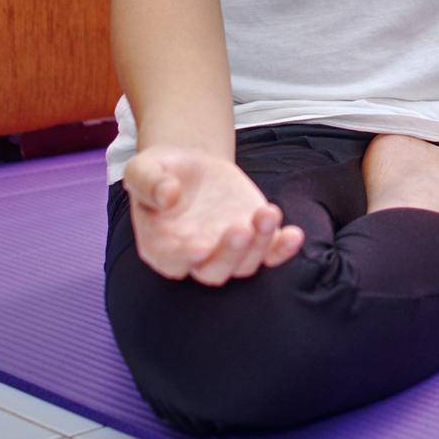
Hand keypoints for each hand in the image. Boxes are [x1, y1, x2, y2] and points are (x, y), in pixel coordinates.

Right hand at [123, 145, 304, 286]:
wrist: (193, 168)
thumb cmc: (161, 173)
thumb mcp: (143, 168)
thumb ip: (149, 182)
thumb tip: (167, 195)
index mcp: (160, 244)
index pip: (172, 261)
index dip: (184, 257)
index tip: (199, 247)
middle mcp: (195, 256)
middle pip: (213, 271)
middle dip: (229, 253)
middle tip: (239, 229)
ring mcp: (227, 250)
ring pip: (245, 263)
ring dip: (260, 244)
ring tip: (267, 213)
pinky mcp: (253, 238)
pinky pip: (271, 253)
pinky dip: (283, 249)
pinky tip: (294, 235)